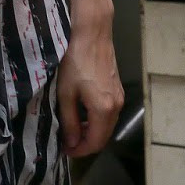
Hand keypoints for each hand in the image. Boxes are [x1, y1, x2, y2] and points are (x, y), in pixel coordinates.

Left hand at [57, 16, 123, 158]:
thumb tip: (71, 143)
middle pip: (104, 136)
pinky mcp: (117, 88)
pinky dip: (97, 119)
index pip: (95, 142)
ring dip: (91, 131)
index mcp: (104, 109)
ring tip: (72, 129)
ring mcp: (119, 96)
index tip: (64, 151)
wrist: (91, 33)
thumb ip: (70, 121)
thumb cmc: (74, 61)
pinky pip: (109, 112)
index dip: (80, 151)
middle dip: (85, 143)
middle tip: (66, 142)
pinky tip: (82, 113)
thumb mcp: (66, 93)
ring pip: (107, 124)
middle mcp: (117, 106)